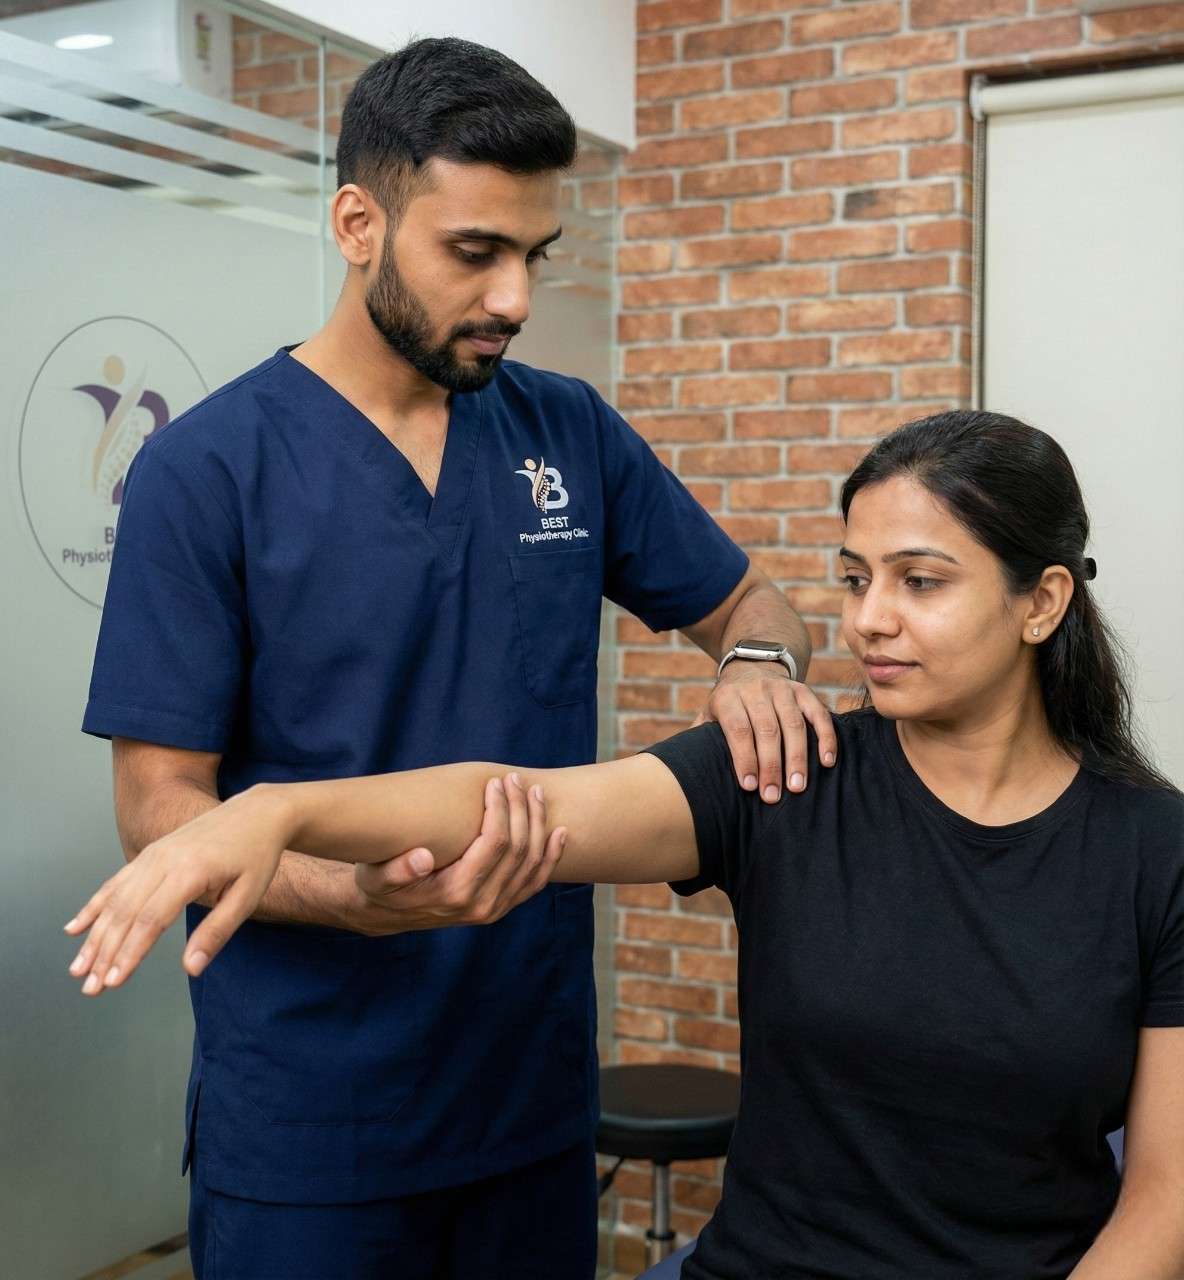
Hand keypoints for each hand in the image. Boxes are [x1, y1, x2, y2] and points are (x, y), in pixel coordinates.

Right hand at [64, 784, 290, 992]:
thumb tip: (191, 969)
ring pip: (115, 899)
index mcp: (190, 870)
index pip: (150, 919)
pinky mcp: (151, 852)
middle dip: (105, 953)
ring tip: (78, 969)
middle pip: (126, 912)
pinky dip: (95, 906)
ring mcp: (154, 853)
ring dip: (95, 936)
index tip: (112, 982)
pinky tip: (75, 928)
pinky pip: (117, 882)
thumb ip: (217, 933)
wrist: (257, 812)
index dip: (129, 953)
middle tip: (90, 988)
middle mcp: (164, 859)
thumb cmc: (257, 856)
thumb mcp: (249, 896)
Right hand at [351, 773, 566, 932]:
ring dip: (538, 826)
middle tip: (515, 780)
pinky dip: (550, 857)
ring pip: (532, 864)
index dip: (500, 810)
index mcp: (456, 893)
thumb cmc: (381, 886)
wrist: (387, 914)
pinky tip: (558, 833)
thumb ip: (397, 869)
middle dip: (521, 810)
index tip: (496, 783)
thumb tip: (422, 857)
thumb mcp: (376, 876)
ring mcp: (495, 908)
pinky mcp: (501, 906)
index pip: (494, 844)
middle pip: (518, 850)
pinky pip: (535, 882)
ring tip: (536, 794)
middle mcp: (482, 905)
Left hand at [697, 663, 836, 802]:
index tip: (748, 787)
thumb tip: (682, 772)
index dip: (744, 758)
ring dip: (797, 757)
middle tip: (773, 796)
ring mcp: (782, 689)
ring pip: (793, 724)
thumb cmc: (728, 705)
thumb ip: (699, 737)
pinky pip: (818, 714)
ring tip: (798, 787)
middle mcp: (755, 690)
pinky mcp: (804, 691)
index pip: (738, 729)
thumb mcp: (709, 714)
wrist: (752, 667)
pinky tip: (827, 762)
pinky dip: (826, 737)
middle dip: (770, 765)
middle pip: (766, 729)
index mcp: (728, 698)